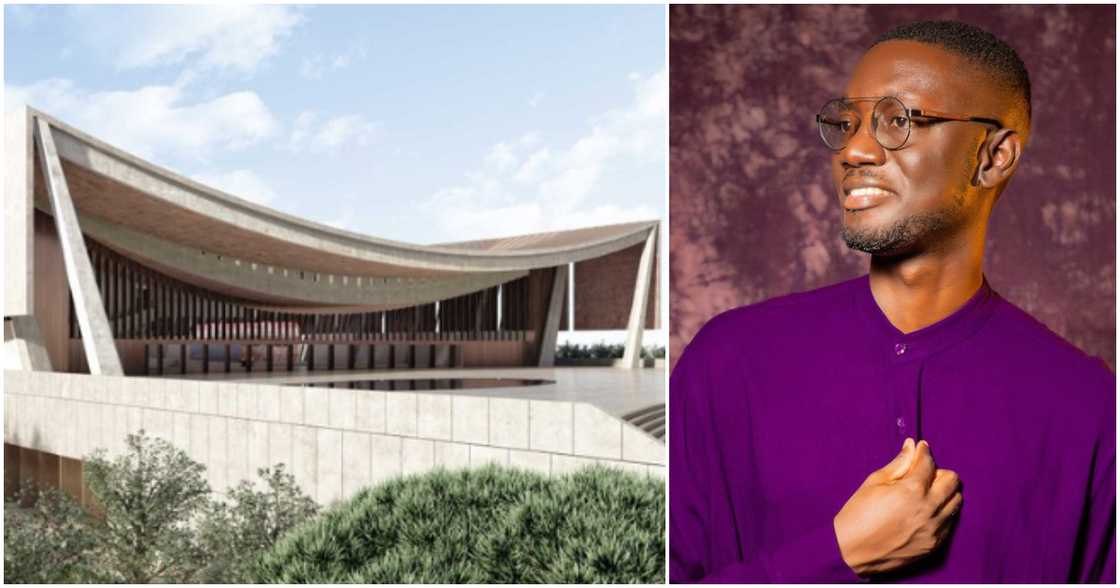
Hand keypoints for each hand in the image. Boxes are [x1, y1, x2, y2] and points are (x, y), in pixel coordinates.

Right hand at [833, 438, 962, 576]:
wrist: (851, 552)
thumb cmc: (857, 515)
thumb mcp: (874, 483)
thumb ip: (898, 464)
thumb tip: (911, 446)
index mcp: (912, 490)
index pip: (929, 463)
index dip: (923, 452)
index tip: (920, 449)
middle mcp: (929, 508)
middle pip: (952, 480)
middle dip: (938, 471)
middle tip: (922, 474)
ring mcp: (934, 528)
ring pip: (956, 500)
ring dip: (943, 492)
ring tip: (925, 493)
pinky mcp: (934, 544)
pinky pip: (950, 521)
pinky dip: (942, 511)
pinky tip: (924, 510)